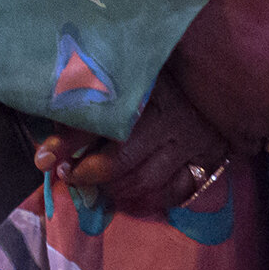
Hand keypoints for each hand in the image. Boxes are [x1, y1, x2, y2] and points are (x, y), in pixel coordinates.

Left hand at [38, 79, 233, 216]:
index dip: (69, 143)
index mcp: (147, 89)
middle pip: (123, 161)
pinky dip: (153, 200)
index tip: (46, 159)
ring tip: (98, 187)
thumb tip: (50, 128)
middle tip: (71, 176)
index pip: (100, 121)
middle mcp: (171, 118)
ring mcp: (193, 141)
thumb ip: (89, 92)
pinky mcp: (210, 157)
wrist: (222, 69)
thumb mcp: (126, 71)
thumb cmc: (165, 70)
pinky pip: (178, 191)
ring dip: (117, 190)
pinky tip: (134, 196)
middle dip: (90, 174)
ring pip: (147, 181)